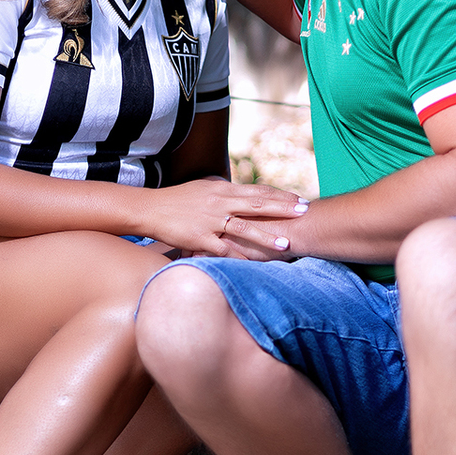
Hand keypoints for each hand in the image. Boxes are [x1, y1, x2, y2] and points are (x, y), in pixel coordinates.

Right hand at [146, 178, 306, 258]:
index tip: (299, 199)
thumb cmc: (177, 200)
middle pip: (257, 205)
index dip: (280, 195)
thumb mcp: (203, 189)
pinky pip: (223, 250)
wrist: (150, 209)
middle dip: (283, 209)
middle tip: (304, 212)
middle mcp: (219, 202)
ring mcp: (210, 221)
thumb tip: (242, 193)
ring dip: (266, 236)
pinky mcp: (200, 238)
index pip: (257, 191)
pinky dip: (239, 257)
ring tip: (286, 243)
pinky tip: (255, 265)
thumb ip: (225, 192)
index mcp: (222, 189)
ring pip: (244, 228)